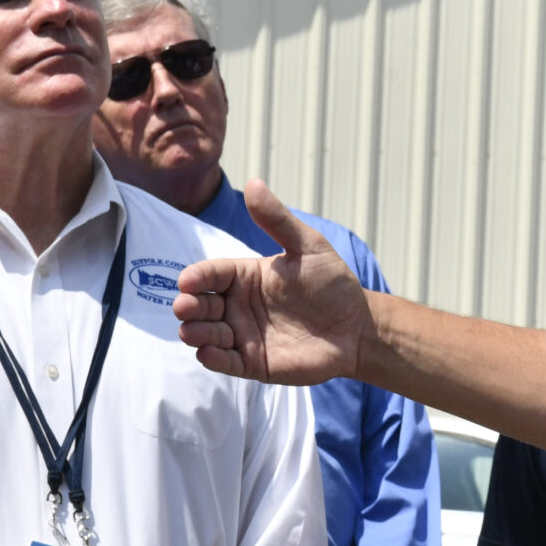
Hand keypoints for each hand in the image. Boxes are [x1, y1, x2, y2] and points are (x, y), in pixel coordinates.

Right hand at [172, 181, 372, 382]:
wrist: (358, 328)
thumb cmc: (334, 285)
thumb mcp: (309, 247)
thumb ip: (278, 221)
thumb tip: (254, 182)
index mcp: (244, 276)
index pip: (209, 274)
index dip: (195, 277)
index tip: (187, 281)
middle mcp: (237, 305)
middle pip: (198, 304)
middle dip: (187, 306)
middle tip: (186, 307)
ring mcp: (242, 334)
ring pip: (204, 334)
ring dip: (194, 332)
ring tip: (194, 331)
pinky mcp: (252, 362)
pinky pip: (224, 362)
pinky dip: (212, 358)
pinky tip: (208, 353)